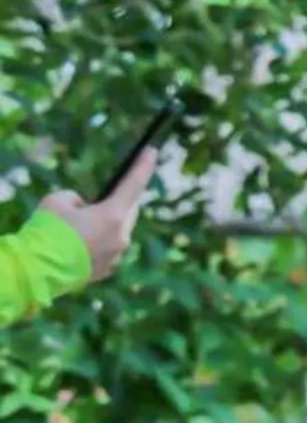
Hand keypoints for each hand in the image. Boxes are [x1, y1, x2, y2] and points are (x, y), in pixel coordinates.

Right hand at [40, 148, 156, 284]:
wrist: (38, 270)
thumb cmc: (47, 231)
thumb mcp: (57, 201)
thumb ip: (76, 200)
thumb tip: (84, 209)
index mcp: (112, 216)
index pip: (134, 185)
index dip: (143, 166)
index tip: (152, 151)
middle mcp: (121, 236)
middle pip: (128, 211)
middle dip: (117, 203)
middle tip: (95, 202)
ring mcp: (116, 255)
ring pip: (118, 232)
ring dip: (105, 225)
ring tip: (79, 226)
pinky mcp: (107, 269)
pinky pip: (107, 249)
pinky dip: (97, 243)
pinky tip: (78, 245)